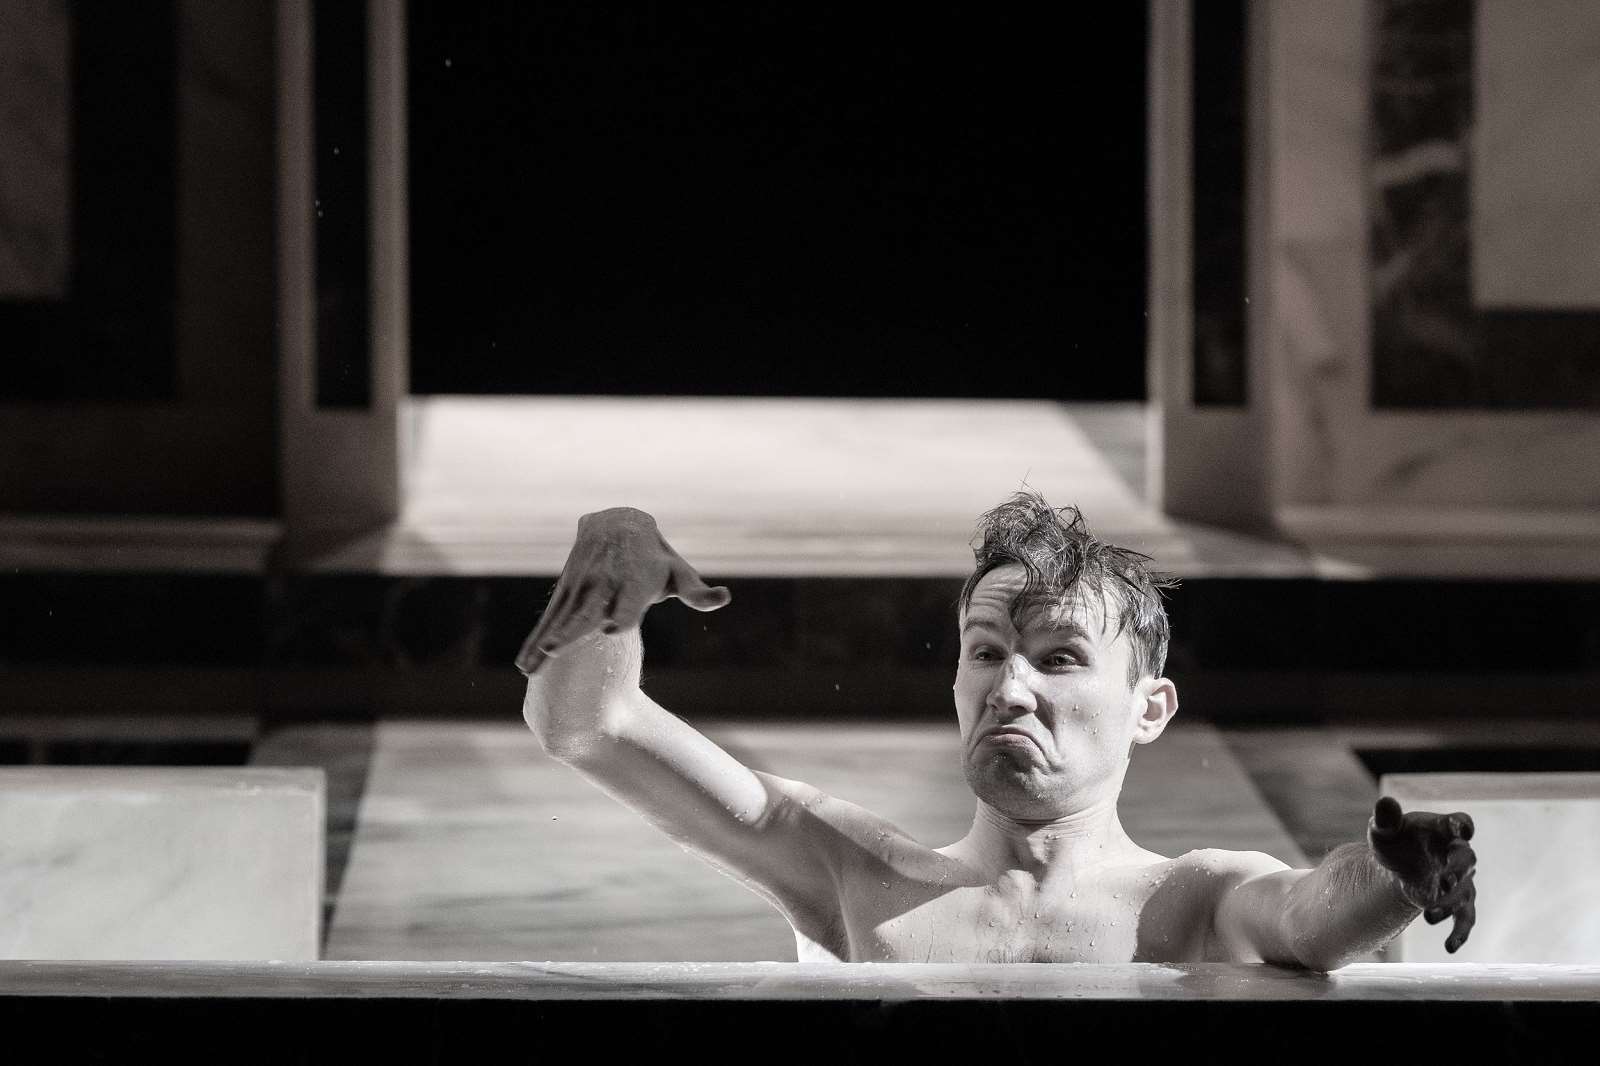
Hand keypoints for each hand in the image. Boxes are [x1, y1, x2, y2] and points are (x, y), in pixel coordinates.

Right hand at [515, 508, 730, 675]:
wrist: (616, 522)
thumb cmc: (655, 557)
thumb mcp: (678, 572)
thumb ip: (697, 592)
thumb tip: (724, 598)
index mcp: (634, 581)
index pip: (629, 600)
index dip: (623, 613)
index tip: (614, 627)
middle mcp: (604, 583)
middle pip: (587, 610)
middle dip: (572, 629)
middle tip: (555, 649)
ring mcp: (581, 586)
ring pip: (560, 617)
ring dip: (544, 641)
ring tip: (532, 667)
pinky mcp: (565, 590)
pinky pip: (549, 618)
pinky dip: (535, 640)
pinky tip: (524, 666)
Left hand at [1367, 796, 1476, 952]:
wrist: (1396, 864)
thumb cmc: (1395, 840)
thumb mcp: (1383, 829)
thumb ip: (1385, 818)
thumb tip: (1385, 802)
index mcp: (1443, 829)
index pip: (1460, 823)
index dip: (1462, 826)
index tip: (1462, 830)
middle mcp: (1456, 853)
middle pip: (1467, 858)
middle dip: (1459, 869)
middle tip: (1445, 879)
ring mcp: (1460, 879)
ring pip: (1465, 891)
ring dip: (1450, 903)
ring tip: (1429, 915)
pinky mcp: (1456, 900)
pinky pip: (1465, 918)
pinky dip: (1460, 932)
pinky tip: (1449, 947)